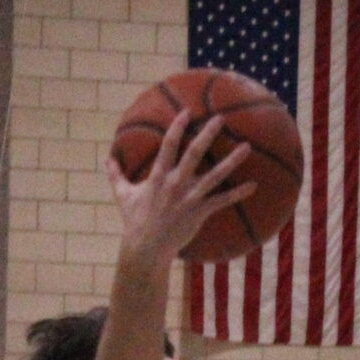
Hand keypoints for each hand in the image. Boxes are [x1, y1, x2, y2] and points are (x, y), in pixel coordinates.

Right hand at [109, 110, 253, 267]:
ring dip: (232, 161)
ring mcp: (189, 197)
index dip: (177, 127)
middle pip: (194, 153)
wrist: (146, 247)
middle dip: (208, 134)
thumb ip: (116, 175)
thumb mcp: (122, 195)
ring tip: (247, 147)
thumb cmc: (134, 221)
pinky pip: (222, 200)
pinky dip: (238, 193)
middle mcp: (176, 183)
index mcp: (158, 176)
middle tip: (220, 118)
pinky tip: (253, 185)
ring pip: (215, 175)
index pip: (168, 146)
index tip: (187, 111)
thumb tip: (106, 159)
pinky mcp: (200, 212)